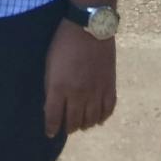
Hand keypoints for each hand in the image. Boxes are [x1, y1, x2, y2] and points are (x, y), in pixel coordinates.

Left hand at [43, 18, 116, 137]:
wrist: (89, 28)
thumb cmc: (64, 42)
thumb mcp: (50, 64)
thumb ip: (51, 87)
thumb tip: (51, 105)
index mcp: (59, 87)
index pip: (53, 117)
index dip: (51, 128)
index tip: (50, 132)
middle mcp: (77, 94)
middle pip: (73, 122)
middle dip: (68, 127)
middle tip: (67, 127)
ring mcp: (95, 92)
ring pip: (91, 120)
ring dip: (85, 124)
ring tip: (81, 123)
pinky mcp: (110, 87)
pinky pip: (108, 111)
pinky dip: (103, 117)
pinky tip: (98, 118)